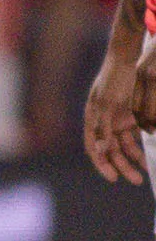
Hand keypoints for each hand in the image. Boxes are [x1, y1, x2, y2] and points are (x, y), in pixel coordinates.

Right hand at [88, 44, 149, 185]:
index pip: (94, 149)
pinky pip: (134, 137)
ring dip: (133, 160)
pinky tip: (148, 156)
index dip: (102, 164)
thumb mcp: (107, 104)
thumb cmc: (113, 80)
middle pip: (110, 151)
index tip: (113, 178)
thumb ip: (102, 127)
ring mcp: (116, 120)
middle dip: (122, 166)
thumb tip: (99, 150)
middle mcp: (102, 123)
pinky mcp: (129, 117)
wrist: (126, 60)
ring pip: (123, 146)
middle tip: (136, 180)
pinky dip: (140, 147)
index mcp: (92, 121)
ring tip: (145, 172)